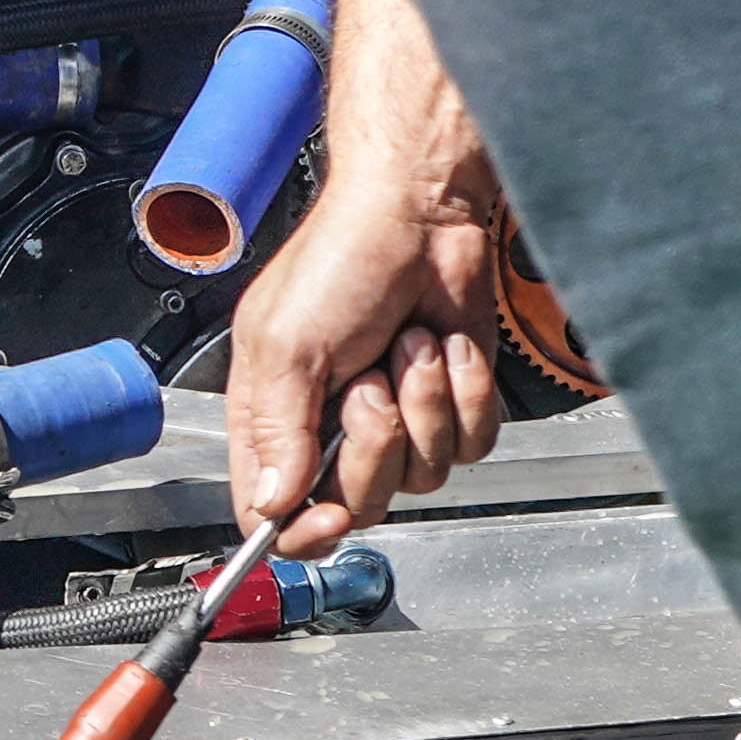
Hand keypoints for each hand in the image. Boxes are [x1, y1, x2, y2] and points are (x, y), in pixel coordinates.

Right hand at [217, 0, 510, 551]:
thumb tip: (270, 507)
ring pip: (422, 476)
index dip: (299, 528)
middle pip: (359, 500)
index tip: (327, 517)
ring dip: (424, 404)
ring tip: (408, 345)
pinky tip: (443, 346)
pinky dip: (465, 393)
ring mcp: (398, 416)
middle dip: (374, 445)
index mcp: (274, 413)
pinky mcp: (451, 402)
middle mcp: (333, 424)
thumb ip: (276, 433)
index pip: (273, 507)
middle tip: (368, 385)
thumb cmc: (343, 257)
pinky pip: (470, 444)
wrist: (423, 212)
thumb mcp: (287, 345)